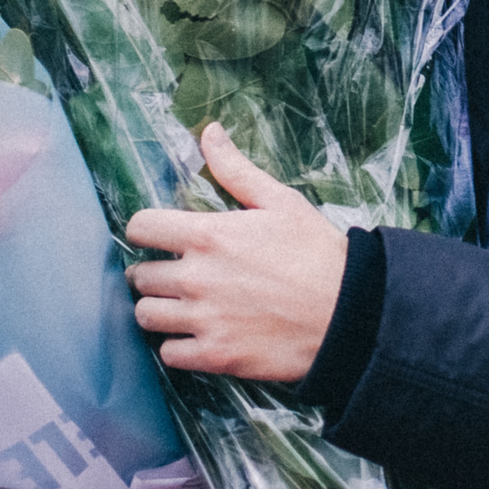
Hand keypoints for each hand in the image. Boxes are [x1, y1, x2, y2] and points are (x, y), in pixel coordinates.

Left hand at [125, 124, 348, 383]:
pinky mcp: (215, 355)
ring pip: (147, 316)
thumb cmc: (316, 252)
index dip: (146, 231)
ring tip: (181, 307)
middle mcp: (196, 277)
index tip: (159, 238)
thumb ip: (235, 170)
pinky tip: (197, 335)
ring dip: (160, 310)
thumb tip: (209, 132)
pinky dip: (178, 346)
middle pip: (139, 276)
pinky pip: (168, 354)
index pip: (139, 228)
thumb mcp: (280, 202)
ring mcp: (204, 319)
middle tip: (177, 275)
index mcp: (208, 235)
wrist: (349, 311)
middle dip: (154, 273)